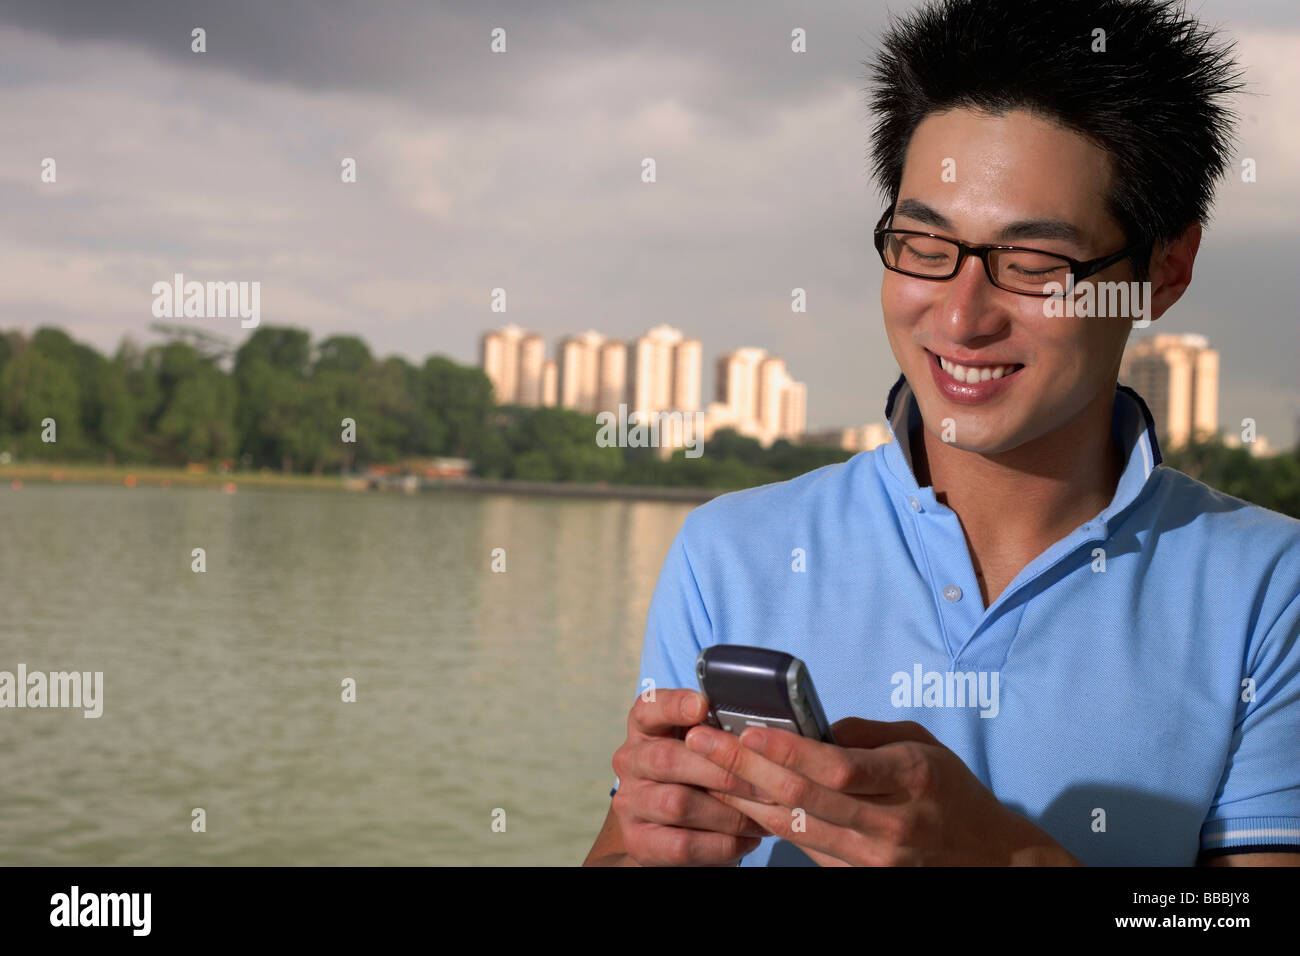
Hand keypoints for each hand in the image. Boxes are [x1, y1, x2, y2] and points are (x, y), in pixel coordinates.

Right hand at [610, 688, 771, 865]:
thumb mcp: (704, 749)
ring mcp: (629, 803)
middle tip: (763, 784)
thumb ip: (719, 735)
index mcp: (645, 729)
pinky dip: (721, 844)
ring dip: (727, 813)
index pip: (648, 708)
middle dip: (721, 771)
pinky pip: (682, 844)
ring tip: (761, 818)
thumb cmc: (698, 779)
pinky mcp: (637, 841)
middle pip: (667, 759)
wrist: (672, 833)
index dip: (673, 705)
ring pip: (677, 804)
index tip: (702, 706)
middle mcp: (630, 761)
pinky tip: (746, 840)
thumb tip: (759, 733)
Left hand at [686, 717, 1080, 865]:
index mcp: (909, 778)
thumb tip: (809, 725)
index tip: (748, 730)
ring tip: (704, 769)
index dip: (788, 751)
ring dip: (742, 798)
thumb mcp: (919, 744)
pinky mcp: (857, 876)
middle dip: (745, 769)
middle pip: (804, 798)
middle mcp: (889, 824)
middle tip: (701, 743)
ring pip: (794, 827)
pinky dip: (766, 822)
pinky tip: (735, 800)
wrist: (986, 858)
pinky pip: (804, 846)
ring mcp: (873, 858)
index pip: (838, 768)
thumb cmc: (949, 789)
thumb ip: (865, 734)